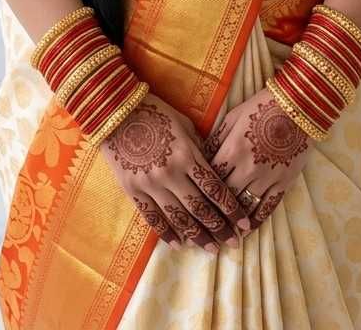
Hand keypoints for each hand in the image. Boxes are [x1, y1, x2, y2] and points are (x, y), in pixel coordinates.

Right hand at [100, 93, 253, 253]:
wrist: (116, 111)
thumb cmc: (155, 112)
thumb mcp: (184, 124)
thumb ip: (199, 148)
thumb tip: (212, 169)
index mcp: (187, 155)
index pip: (215, 189)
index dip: (232, 209)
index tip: (244, 223)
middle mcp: (171, 173)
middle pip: (200, 208)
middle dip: (220, 228)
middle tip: (233, 242)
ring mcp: (150, 184)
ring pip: (179, 218)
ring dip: (197, 236)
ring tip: (211, 248)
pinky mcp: (132, 190)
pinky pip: (152, 218)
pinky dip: (166, 233)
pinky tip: (178, 244)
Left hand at [201, 85, 310, 230]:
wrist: (297, 106)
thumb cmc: (261, 107)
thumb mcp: (233, 118)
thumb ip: (216, 140)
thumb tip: (201, 160)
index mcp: (232, 149)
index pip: (211, 179)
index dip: (200, 194)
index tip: (192, 206)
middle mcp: (247, 168)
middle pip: (225, 198)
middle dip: (213, 214)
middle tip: (203, 227)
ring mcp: (267, 177)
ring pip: (245, 207)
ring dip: (232, 223)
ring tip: (222, 235)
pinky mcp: (284, 182)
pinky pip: (267, 207)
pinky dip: (256, 221)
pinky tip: (247, 229)